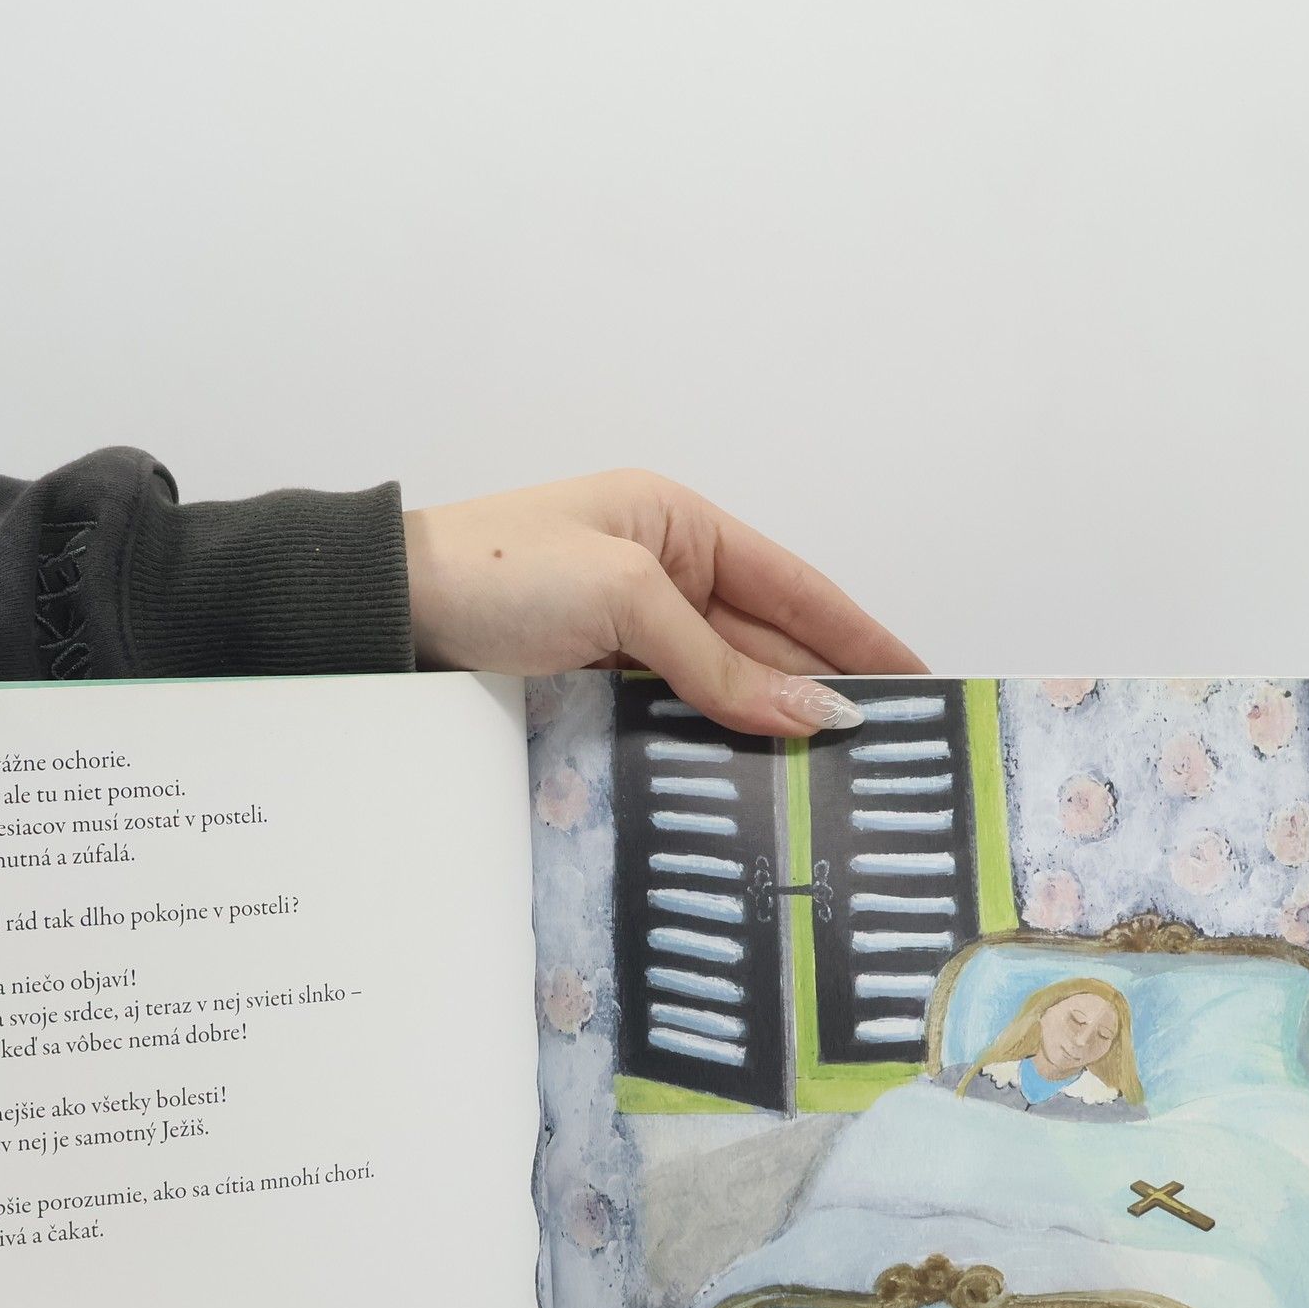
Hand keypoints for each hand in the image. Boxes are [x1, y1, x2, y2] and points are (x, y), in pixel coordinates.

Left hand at [402, 469, 925, 735]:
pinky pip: (669, 715)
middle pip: (763, 642)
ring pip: (719, 687)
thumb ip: (718, 661)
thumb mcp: (623, 597)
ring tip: (833, 782)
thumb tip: (814, 714)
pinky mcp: (591, 682)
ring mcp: (626, 634)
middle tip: (888, 756)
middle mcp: (660, 575)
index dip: (859, 634)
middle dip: (820, 693)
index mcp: (676, 525)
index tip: (922, 681)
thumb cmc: (500, 573)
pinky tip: (749, 779)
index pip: (793, 585)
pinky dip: (709, 744)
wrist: (386, 612)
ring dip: (767, 729)